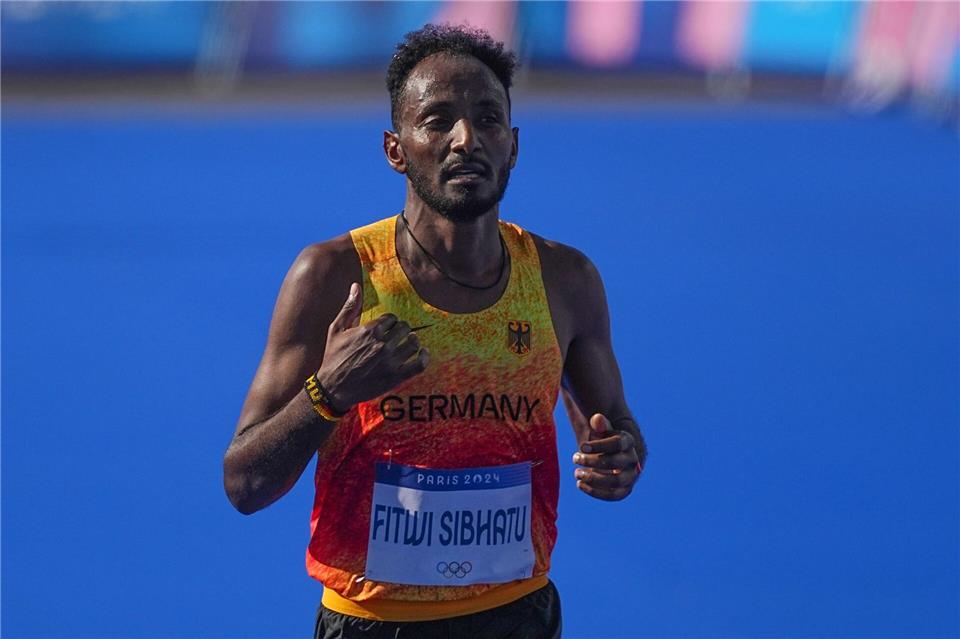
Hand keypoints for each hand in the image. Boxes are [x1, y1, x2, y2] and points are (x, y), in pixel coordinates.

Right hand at [315, 282, 429, 410]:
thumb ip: (350, 307)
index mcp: (369, 331)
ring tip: (408, 343)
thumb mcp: (336, 329)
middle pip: (404, 328)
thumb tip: (356, 285)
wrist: (333, 388)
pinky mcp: (396, 377)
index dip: (390, 322)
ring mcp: (390, 361)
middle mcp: (381, 345)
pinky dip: (424, 357)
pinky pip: (419, 364)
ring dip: (412, 341)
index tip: (387, 328)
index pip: (392, 318)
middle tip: (397, 336)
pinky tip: (422, 353)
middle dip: (401, 330)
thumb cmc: (333, 357)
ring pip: (413, 343)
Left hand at [572, 413, 641, 500]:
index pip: (617, 444)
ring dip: (593, 479)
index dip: (599, 445)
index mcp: (628, 442)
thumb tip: (597, 418)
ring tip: (577, 473)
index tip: (581, 446)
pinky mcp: (624, 490)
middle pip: (615, 463)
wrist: (613, 456)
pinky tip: (579, 484)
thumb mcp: (602, 430)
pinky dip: (595, 492)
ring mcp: (630, 476)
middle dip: (592, 461)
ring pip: (615, 481)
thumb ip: (600, 425)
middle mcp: (633, 460)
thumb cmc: (605, 440)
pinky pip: (613, 495)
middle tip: (575, 458)